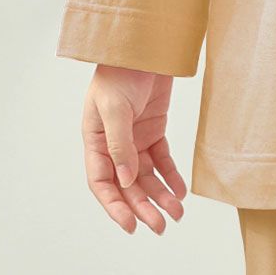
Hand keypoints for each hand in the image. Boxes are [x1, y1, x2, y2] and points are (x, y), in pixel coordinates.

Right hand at [81, 65, 187, 233]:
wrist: (145, 47)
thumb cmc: (120, 73)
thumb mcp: (115, 108)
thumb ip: (120, 145)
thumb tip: (127, 181)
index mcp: (95, 142)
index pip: (102, 183)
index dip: (115, 206)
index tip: (130, 226)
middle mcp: (113, 145)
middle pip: (127, 185)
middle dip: (143, 207)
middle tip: (160, 227)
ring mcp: (134, 139)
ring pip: (147, 176)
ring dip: (160, 195)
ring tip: (177, 214)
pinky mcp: (154, 130)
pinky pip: (162, 159)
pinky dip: (171, 175)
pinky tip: (181, 191)